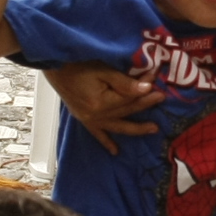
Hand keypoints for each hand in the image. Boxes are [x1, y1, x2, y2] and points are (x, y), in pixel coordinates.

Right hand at [44, 61, 162, 152]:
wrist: (54, 66)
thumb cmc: (76, 64)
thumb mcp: (102, 69)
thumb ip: (124, 82)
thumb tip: (146, 88)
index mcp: (100, 103)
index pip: (129, 97)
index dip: (144, 89)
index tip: (156, 82)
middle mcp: (95, 116)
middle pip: (126, 110)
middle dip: (145, 104)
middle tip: (161, 98)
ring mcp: (89, 119)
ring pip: (118, 126)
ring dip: (135, 128)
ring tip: (153, 129)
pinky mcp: (84, 119)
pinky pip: (97, 134)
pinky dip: (106, 142)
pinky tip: (115, 151)